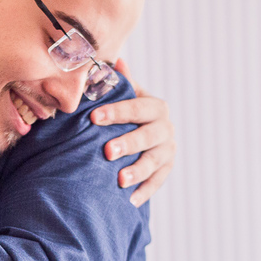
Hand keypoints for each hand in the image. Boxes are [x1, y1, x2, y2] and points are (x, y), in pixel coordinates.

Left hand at [90, 59, 175, 206]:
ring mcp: (167, 150)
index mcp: (154, 107)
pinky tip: (130, 201)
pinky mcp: (165, 170)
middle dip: (128, 143)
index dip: (117, 111)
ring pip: (155, 161)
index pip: (138, 107)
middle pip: (149, 135)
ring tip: (119, 180)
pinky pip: (158, 182)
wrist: (138, 135)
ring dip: (138, 171)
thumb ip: (117, 82)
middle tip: (107, 152)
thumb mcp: (121, 96)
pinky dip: (145, 191)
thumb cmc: (123, 113)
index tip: (94, 118)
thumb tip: (116, 60)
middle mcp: (165, 128)